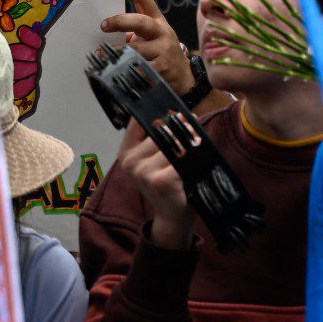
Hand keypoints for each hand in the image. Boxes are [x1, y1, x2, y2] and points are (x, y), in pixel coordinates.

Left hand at [102, 0, 194, 97]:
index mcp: (158, 22)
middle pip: (141, 22)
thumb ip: (133, 31)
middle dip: (120, 22)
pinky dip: (126, 70)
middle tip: (103, 25)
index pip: (146, 2)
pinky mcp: (161, 69)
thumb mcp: (151, 38)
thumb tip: (104, 31)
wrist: (182, 77)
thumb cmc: (160, 53)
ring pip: (137, 49)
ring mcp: (163, 51)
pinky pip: (140, 68)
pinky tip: (115, 71)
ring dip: (117, 52)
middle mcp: (162, 33)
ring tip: (102, 54)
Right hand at [122, 120, 193, 249]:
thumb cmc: (166, 183)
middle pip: (159, 130)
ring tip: (196, 147)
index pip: (137, 121)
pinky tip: (195, 163)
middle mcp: (129, 162)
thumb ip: (157, 137)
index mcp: (126, 153)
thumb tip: (176, 111)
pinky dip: (191, 158)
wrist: (172, 215)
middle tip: (194, 127)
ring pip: (172, 144)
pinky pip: (181, 159)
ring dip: (188, 143)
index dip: (155, 110)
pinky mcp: (160, 181)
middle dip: (180, 127)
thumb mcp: (155, 159)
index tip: (172, 106)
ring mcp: (143, 172)